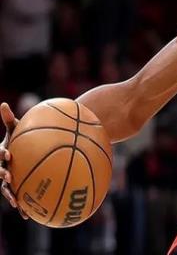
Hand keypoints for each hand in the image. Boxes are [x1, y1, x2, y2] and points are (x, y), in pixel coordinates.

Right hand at [0, 103, 27, 218]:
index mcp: (1, 153)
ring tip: (16, 202)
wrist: (23, 149)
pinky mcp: (15, 188)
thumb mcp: (14, 128)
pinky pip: (18, 198)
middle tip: (9, 176)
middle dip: (2, 175)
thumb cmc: (20, 137)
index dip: (1, 155)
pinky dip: (23, 207)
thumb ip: (9, 119)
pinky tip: (30, 216)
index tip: (8, 155)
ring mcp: (7, 179)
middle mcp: (2, 167)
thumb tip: (3, 104)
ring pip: (6, 189)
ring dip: (11, 195)